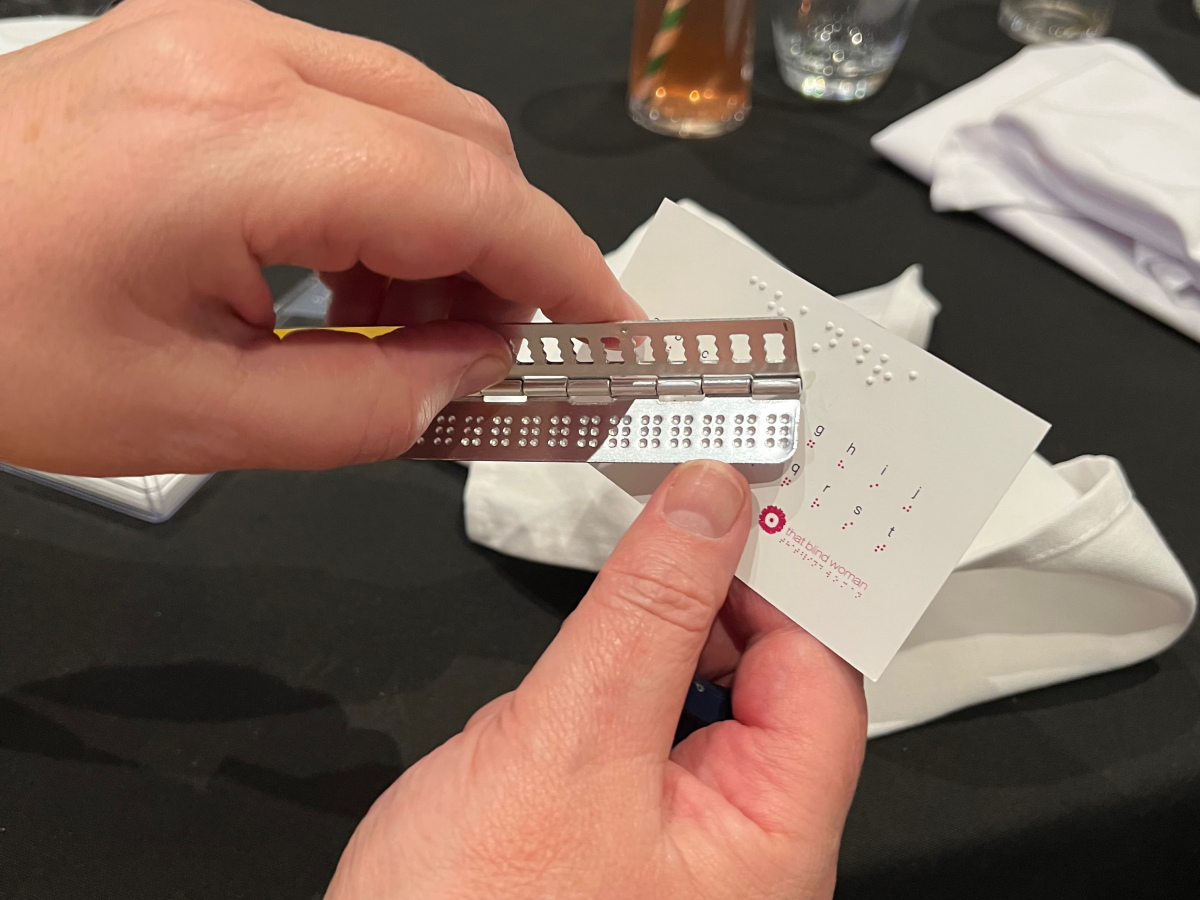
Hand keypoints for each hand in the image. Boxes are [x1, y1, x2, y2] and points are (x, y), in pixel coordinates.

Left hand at [0, 0, 638, 475]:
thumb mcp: (190, 417)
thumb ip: (365, 408)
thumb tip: (471, 376)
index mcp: (233, 141)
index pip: (471, 196)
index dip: (562, 270)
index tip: (605, 329)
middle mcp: (234, 54)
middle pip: (462, 138)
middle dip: (507, 252)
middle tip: (498, 352)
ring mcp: (212, 36)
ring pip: (415, 117)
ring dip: (444, 225)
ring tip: (405, 328)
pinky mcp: (196, 49)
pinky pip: (349, 107)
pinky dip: (383, 194)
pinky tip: (345, 274)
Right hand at [326, 461, 866, 899]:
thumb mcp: (568, 740)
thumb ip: (648, 611)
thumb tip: (712, 507)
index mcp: (769, 841)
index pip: (819, 676)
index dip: (790, 579)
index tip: (744, 501)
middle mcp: (738, 842)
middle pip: (765, 677)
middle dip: (717, 596)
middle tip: (674, 517)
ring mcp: (673, 832)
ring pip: (697, 690)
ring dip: (660, 629)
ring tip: (617, 593)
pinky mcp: (614, 816)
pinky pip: (641, 719)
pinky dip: (616, 668)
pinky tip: (579, 661)